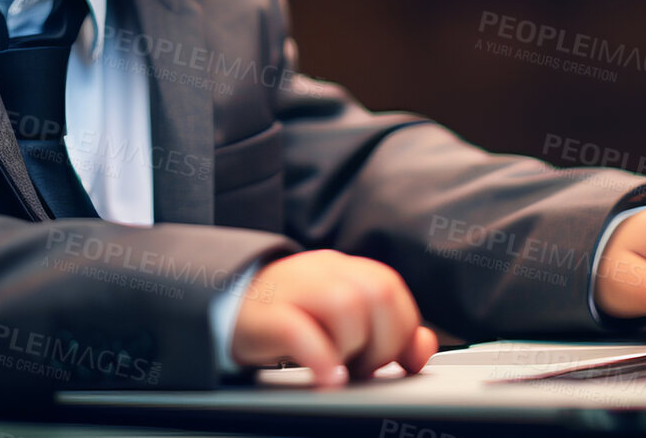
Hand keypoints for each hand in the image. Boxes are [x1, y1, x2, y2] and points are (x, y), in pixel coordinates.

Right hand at [229, 249, 440, 385]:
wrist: (222, 308)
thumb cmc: (289, 319)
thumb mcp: (341, 322)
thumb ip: (385, 330)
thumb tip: (423, 347)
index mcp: (342, 269)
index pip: (390, 288)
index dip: (401, 330)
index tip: (392, 360)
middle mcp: (320, 271)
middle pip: (376, 294)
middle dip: (381, 341)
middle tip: (362, 366)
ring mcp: (291, 289)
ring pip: (344, 306)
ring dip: (351, 348)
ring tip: (338, 368)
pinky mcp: (263, 316)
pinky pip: (298, 331)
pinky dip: (319, 358)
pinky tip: (325, 377)